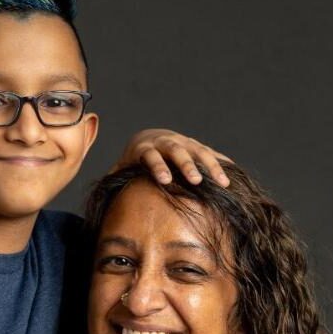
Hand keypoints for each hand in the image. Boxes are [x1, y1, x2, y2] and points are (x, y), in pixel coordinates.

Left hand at [114, 128, 232, 186]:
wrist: (148, 139)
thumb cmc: (133, 161)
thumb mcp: (122, 167)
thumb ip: (113, 178)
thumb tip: (101, 195)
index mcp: (145, 148)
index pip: (151, 156)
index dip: (158, 166)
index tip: (165, 180)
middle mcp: (165, 142)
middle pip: (176, 151)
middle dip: (186, 165)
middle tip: (196, 180)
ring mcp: (182, 142)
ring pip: (197, 151)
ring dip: (210, 166)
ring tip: (222, 183)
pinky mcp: (195, 145)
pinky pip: (210, 152)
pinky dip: (221, 162)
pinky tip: (232, 173)